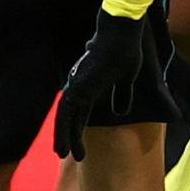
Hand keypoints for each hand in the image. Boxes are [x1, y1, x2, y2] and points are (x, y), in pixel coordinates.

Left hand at [54, 10, 147, 158]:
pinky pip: (66, 113)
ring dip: (63, 136)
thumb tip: (121, 112)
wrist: (121, 36)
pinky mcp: (78, 87)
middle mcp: (80, 86)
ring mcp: (77, 86)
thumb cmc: (125, 51)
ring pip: (65, 117)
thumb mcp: (126, 79)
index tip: (79, 144)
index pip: (81, 111)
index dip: (79, 127)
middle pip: (70, 115)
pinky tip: (66, 144)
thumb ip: (122, 94)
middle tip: (66, 154)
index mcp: (90, 85)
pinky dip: (65, 130)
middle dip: (68, 135)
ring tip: (63, 154)